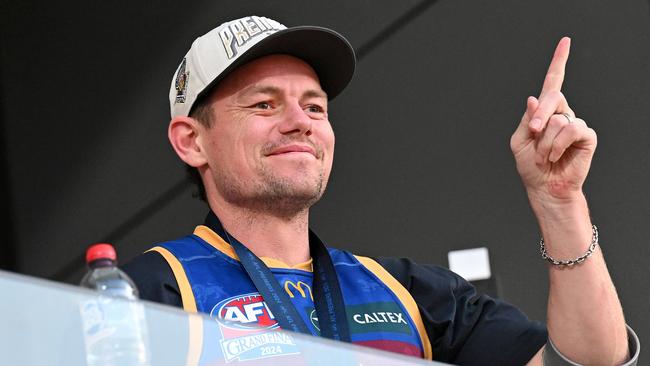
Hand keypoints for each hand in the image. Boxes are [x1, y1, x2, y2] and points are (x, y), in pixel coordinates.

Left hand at [510, 37, 596, 202]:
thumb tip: (533, 98)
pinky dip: (558, 144)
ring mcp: (575, 123)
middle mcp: (562, 113)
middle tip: (533, 132)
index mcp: (545, 111)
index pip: (552, 83)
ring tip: (545, 155)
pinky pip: (571, 129)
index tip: (565, 42)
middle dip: (539, 115)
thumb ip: (526, 119)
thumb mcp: (519, 141)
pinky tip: (556, 155)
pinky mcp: (586, 136)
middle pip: (552, 96)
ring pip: (558, 120)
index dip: (558, 62)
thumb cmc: (530, 165)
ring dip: (545, 141)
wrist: (544, 187)